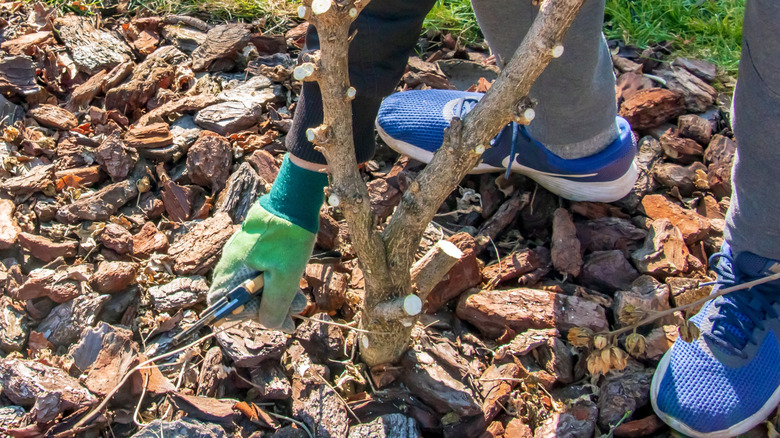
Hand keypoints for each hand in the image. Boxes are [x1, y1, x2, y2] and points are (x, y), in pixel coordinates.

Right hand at [208, 202, 314, 332]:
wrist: (295, 199)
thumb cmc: (289, 238)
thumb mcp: (285, 279)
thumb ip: (274, 306)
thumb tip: (269, 325)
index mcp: (232, 269)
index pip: (221, 304)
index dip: (243, 316)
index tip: (267, 317)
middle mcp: (232, 261)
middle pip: (242, 297)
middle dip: (269, 308)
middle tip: (295, 312)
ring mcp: (243, 251)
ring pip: (255, 284)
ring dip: (278, 296)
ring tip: (301, 300)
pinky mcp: (256, 245)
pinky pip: (262, 270)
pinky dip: (278, 280)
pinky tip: (295, 280)